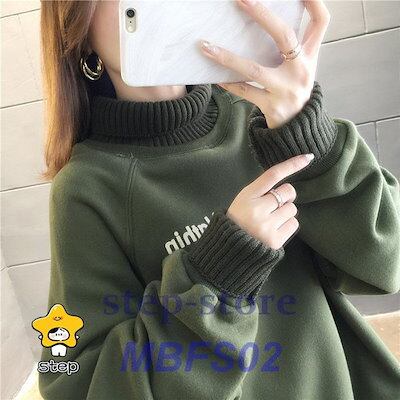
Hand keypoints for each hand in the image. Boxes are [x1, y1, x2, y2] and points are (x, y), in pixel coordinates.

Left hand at [199, 0, 329, 128]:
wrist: (298, 127)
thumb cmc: (294, 90)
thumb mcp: (302, 67)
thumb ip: (292, 46)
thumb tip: (267, 19)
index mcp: (310, 56)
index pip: (320, 21)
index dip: (313, 1)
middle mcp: (301, 70)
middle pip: (285, 36)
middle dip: (262, 14)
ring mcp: (286, 89)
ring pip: (254, 69)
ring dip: (228, 57)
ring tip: (206, 47)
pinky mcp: (272, 106)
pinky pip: (245, 92)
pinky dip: (229, 84)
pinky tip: (215, 76)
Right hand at [227, 153, 313, 249]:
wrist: (230, 250)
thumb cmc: (238, 221)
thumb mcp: (242, 201)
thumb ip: (260, 192)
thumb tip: (287, 189)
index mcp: (247, 196)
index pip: (273, 175)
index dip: (292, 165)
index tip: (308, 158)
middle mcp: (257, 209)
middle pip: (288, 192)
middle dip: (285, 197)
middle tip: (273, 207)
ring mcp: (266, 225)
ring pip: (292, 209)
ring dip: (285, 214)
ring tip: (270, 222)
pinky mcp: (275, 240)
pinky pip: (293, 224)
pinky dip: (287, 226)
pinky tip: (274, 230)